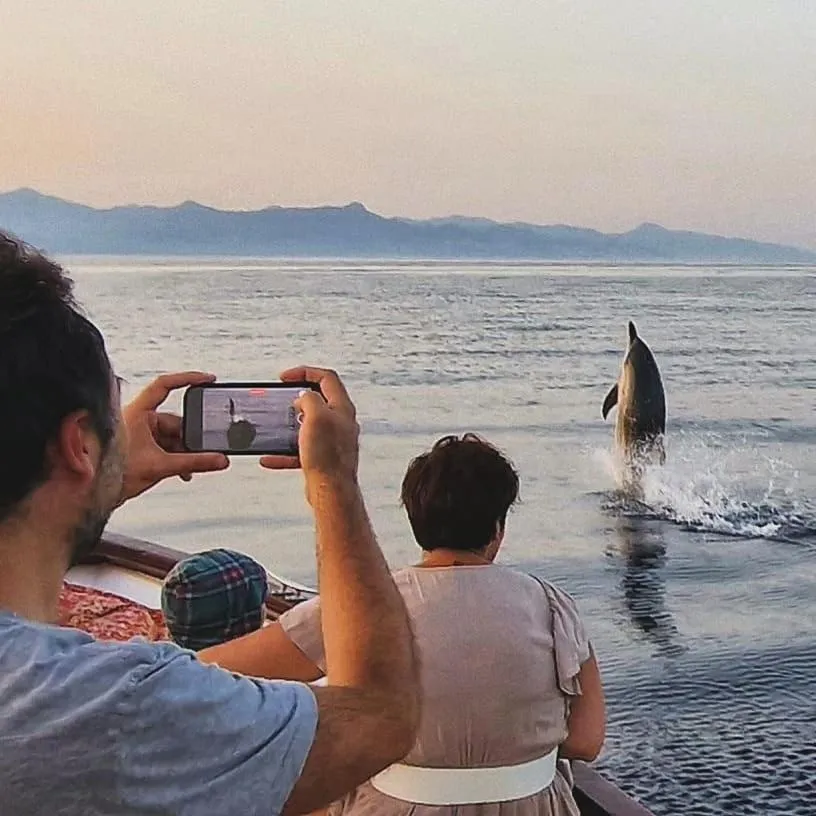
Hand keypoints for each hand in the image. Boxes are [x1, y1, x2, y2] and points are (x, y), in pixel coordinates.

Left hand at [120, 371, 228, 502]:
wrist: (93, 495)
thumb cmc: (113, 474)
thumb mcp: (160, 466)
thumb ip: (194, 463)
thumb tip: (219, 460)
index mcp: (137, 412)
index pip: (165, 386)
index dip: (188, 379)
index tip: (208, 379)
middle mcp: (138, 418)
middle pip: (175, 421)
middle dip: (189, 439)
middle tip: (202, 450)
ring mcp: (140, 432)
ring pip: (172, 436)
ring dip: (183, 453)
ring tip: (188, 469)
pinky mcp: (142, 446)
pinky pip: (166, 446)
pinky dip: (176, 457)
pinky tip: (182, 471)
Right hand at [260, 367, 358, 487]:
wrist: (331, 492)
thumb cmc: (327, 456)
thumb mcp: (315, 416)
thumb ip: (310, 399)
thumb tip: (304, 397)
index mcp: (342, 408)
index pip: (327, 378)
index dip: (305, 372)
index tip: (286, 377)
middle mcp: (340, 423)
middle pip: (320, 400)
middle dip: (298, 397)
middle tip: (283, 398)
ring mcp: (333, 441)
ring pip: (309, 425)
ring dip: (291, 424)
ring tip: (277, 425)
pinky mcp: (324, 459)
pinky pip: (301, 451)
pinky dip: (285, 452)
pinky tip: (271, 457)